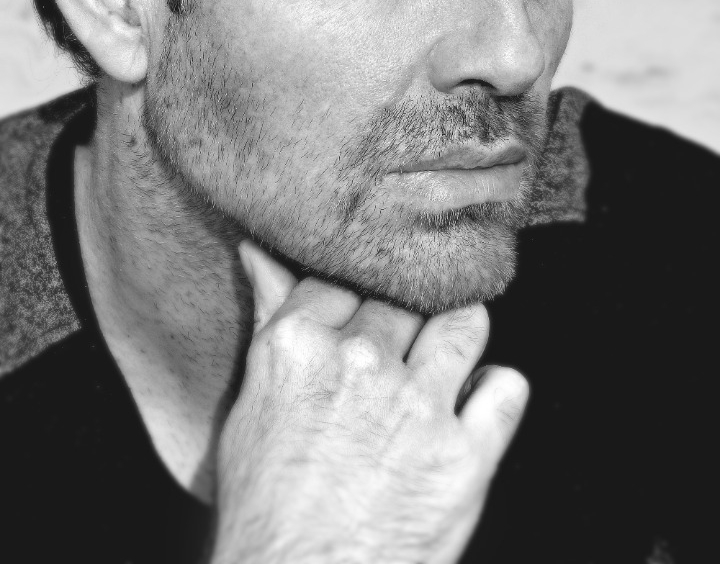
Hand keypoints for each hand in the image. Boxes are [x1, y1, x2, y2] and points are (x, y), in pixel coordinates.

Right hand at [211, 240, 527, 563]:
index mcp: (298, 345)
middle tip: (399, 346)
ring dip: (458, 336)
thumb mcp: (251, 406)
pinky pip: (508, 387)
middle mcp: (361, 364)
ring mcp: (418, 407)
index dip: (356, 295)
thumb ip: (271, 319)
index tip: (361, 312)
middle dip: (404, 316)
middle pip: (404, 297)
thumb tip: (261, 252)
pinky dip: (496, 393)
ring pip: (465, 323)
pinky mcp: (466, 456)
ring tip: (443, 360)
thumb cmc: (266, 511)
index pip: (343, 277)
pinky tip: (474, 406)